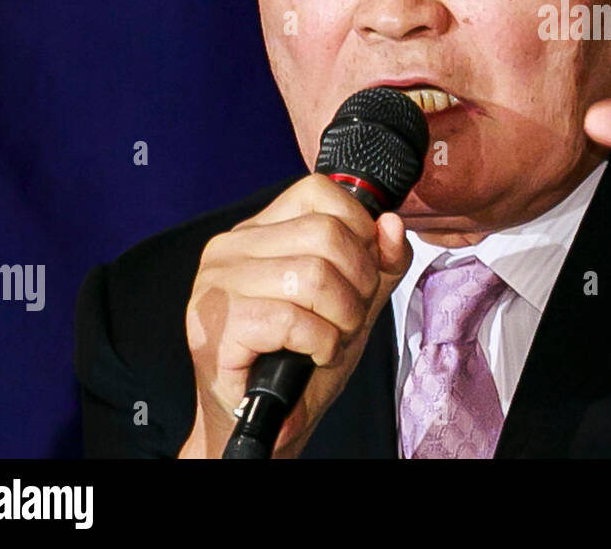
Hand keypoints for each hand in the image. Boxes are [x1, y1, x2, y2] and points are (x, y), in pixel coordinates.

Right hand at [179, 174, 411, 458]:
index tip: (359, 272)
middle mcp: (230, 247)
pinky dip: (321, 342)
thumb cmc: (304, 354)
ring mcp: (218, 284)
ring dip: (342, 317)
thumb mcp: (356, 298)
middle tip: (347, 317)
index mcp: (258, 230)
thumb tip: (392, 223)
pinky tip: (313, 355)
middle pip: (326, 234)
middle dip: (357, 283)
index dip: (359, 230)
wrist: (267, 419)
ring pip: (315, 275)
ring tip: (331, 337)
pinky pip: (294, 319)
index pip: (319, 191)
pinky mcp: (218, 325)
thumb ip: (381, 259)